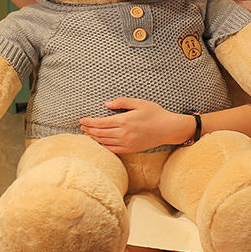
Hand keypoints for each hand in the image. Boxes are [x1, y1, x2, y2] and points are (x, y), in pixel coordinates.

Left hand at [80, 97, 194, 153]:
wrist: (168, 129)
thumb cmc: (155, 113)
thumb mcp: (140, 103)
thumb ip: (122, 102)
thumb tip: (106, 104)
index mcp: (124, 121)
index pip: (100, 123)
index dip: (89, 122)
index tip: (81, 120)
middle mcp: (123, 133)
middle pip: (99, 133)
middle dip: (88, 130)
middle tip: (82, 127)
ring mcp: (126, 143)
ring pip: (104, 142)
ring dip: (93, 138)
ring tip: (87, 134)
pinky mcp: (130, 149)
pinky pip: (112, 149)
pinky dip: (103, 146)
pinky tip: (99, 143)